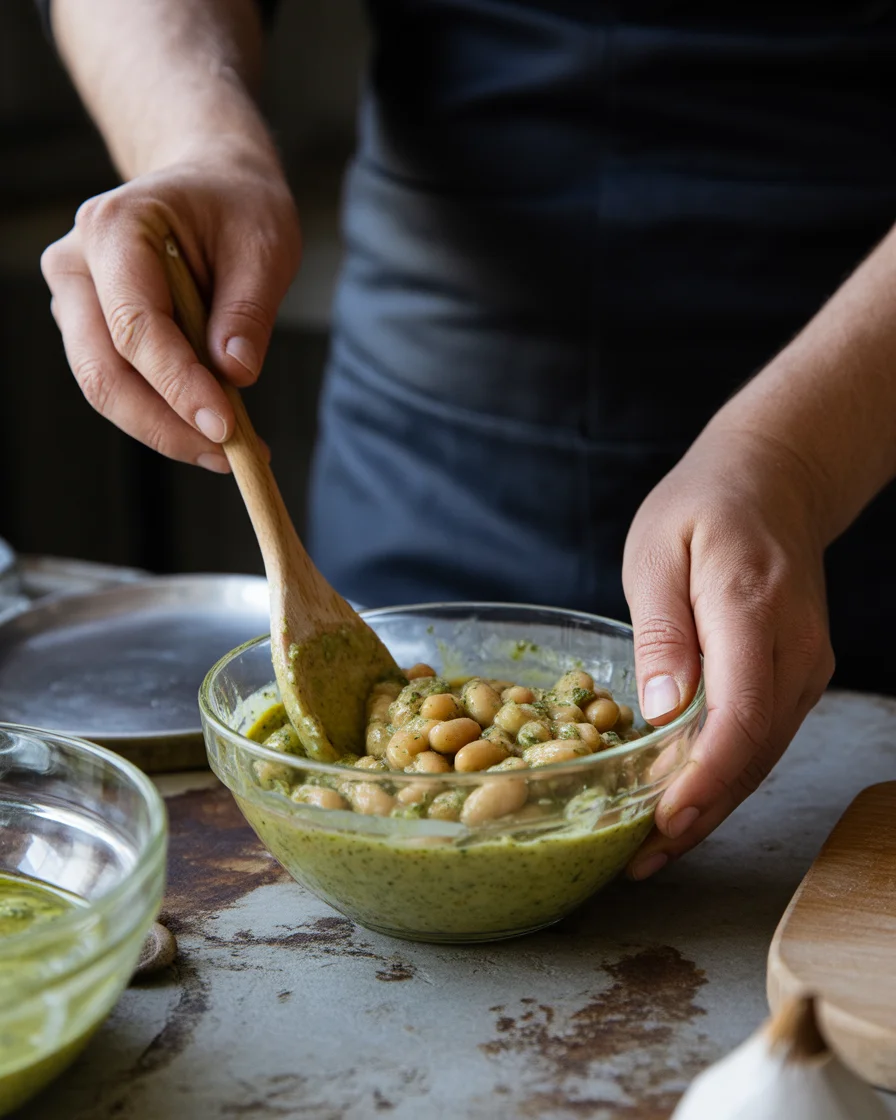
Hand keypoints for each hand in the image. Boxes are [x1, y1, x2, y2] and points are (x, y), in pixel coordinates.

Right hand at [41, 143, 300, 470]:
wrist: (210, 187)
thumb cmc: (238, 208)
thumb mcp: (265, 244)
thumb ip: (248, 309)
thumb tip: (235, 374)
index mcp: (114, 227)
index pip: (135, 325)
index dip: (178, 385)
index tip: (226, 428)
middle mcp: (76, 265)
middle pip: (103, 371)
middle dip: (166, 425)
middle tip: (230, 456)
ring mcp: (75, 301)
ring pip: (105, 388)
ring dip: (167, 429)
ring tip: (233, 450)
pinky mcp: (90, 330)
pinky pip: (121, 386)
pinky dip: (165, 416)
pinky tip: (213, 429)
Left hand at [622, 424, 834, 877]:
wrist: (775, 481)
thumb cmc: (704, 508)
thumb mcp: (658, 550)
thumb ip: (662, 630)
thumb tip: (663, 714)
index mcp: (752, 607)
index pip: (741, 713)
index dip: (703, 778)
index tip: (662, 822)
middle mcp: (794, 648)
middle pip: (752, 752)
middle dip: (697, 814)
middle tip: (637, 861)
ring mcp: (804, 666)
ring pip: (760, 757)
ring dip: (709, 807)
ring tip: (649, 851)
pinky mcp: (796, 677)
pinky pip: (761, 739)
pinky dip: (723, 778)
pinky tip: (683, 803)